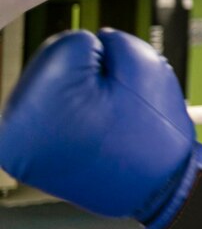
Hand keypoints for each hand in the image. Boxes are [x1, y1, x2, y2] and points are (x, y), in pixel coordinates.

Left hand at [0, 29, 201, 228]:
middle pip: (57, 62)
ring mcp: (17, 143)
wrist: (158, 189)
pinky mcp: (24, 155)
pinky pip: (51, 110)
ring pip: (55, 84)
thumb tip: (92, 41)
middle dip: (90, 74)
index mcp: (43, 101)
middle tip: (113, 107)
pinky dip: (72, 113)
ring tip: (104, 123)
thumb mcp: (144, 66)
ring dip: (80, 93)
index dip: (107, 60)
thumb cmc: (153, 133)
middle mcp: (17, 125)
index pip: (74, 43)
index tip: (118, 92)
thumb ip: (112, 39)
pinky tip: (91, 132)